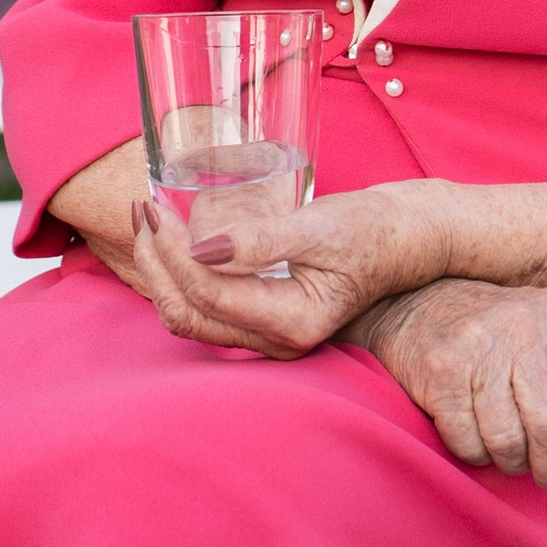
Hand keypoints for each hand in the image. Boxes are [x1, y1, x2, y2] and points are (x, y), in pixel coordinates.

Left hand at [123, 174, 454, 356]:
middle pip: (187, 315)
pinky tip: (170, 239)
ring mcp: (266, 333)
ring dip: (159, 271)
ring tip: (147, 219)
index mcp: (292, 323)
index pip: (208, 293)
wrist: (405, 239)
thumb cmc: (371, 230)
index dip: (173, 251)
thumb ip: (262, 241)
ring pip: (189, 315)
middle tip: (140, 209)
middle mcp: (275, 340)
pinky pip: (204, 306)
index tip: (155, 206)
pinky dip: (178, 275)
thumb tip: (203, 249)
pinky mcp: (261, 316)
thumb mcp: (320, 228)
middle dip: (153, 264)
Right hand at [356, 274, 546, 486]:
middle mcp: (520, 324)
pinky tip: (481, 442)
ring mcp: (476, 346)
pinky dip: (479, 456)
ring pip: (509, 440)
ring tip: (515, 458)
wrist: (416, 301)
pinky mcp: (440, 370)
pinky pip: (468, 441)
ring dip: (515, 464)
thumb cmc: (501, 334)